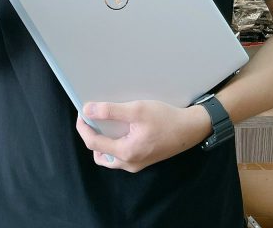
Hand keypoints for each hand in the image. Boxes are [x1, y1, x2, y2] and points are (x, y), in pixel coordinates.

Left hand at [75, 101, 212, 172]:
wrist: (190, 128)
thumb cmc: (166, 118)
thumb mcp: (137, 110)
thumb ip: (111, 111)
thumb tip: (88, 110)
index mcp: (126, 153)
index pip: (93, 143)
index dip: (83, 127)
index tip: (82, 112)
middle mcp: (129, 163)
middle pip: (99, 153)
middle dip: (92, 136)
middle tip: (93, 118)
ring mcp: (136, 164)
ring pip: (110, 156)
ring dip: (103, 141)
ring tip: (106, 123)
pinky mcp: (143, 160)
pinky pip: (121, 155)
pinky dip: (115, 143)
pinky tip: (121, 128)